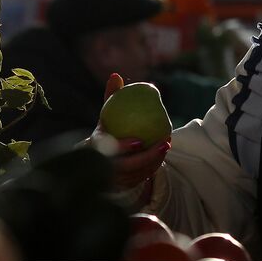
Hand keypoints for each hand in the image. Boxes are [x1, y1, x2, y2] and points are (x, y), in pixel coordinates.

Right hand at [98, 72, 170, 191]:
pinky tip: (163, 152)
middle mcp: (102, 167)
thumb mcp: (106, 113)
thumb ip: (111, 96)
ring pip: (136, 174)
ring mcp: (113, 179)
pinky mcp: (123, 185)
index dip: (122, 148)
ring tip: (166, 145)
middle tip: (163, 143)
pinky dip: (153, 166)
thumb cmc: (106, 128)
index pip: (108, 151)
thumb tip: (115, 75)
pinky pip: (141, 177)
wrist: (99, 155)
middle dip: (146, 158)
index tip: (139, 141)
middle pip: (126, 166)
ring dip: (154, 161)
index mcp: (95, 149)